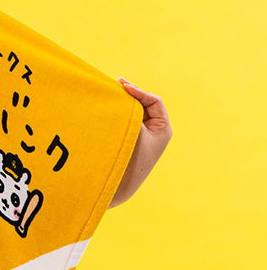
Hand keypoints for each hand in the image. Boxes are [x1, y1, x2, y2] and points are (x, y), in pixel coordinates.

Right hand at [109, 78, 172, 207]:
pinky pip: (126, 121)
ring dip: (123, 103)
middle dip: (131, 94)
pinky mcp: (131, 141)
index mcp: (163, 129)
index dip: (139, 91)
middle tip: (116, 83)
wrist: (120, 186)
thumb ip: (129, 111)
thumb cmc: (129, 158)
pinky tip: (106, 108)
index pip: (154, 101)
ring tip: (110, 93)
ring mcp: (143, 137)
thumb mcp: (132, 131)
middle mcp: (156, 132)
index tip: (122, 87)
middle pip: (145, 105)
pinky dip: (118, 113)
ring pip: (135, 113)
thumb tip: (119, 92)